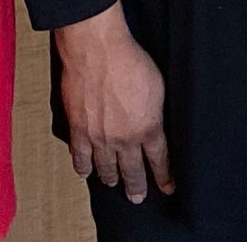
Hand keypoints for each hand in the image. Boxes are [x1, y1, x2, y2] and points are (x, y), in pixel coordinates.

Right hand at [53, 3, 173, 203]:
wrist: (98, 50)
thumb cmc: (129, 59)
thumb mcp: (158, 86)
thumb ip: (156, 111)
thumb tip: (157, 121)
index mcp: (148, 127)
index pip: (160, 160)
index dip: (164, 176)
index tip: (168, 186)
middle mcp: (124, 139)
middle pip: (132, 171)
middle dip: (137, 186)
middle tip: (138, 196)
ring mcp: (100, 137)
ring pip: (106, 169)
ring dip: (111, 178)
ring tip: (114, 183)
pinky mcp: (79, 130)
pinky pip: (80, 157)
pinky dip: (83, 167)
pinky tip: (86, 171)